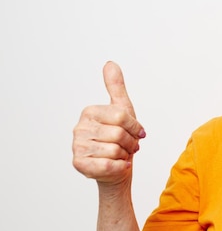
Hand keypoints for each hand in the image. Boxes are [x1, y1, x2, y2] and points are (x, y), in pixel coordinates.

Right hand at [72, 61, 145, 184]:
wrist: (116, 167)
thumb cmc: (120, 138)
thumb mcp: (122, 110)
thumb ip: (116, 87)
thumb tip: (110, 63)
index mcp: (90, 112)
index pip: (122, 117)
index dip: (135, 128)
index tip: (136, 133)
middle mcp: (79, 128)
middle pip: (119, 134)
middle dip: (130, 143)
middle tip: (127, 146)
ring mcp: (77, 147)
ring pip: (115, 150)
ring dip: (124, 156)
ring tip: (119, 155)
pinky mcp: (79, 165)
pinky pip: (109, 165)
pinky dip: (120, 167)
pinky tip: (117, 165)